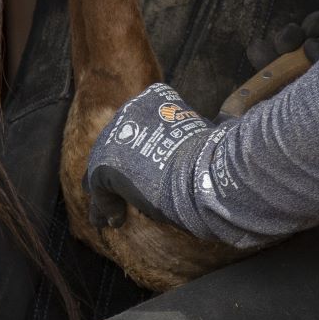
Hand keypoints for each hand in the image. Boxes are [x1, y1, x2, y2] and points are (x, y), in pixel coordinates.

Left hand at [84, 83, 209, 230]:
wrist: (204, 172)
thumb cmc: (213, 158)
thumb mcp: (206, 133)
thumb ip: (195, 130)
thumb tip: (219, 122)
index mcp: (156, 98)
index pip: (138, 124)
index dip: (138, 148)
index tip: (143, 168)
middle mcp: (130, 111)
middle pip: (115, 143)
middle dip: (117, 168)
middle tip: (119, 192)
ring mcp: (115, 137)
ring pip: (102, 166)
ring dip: (106, 191)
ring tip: (110, 213)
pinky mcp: (104, 164)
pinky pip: (99, 189)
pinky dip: (105, 206)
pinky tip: (115, 221)